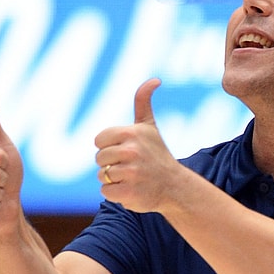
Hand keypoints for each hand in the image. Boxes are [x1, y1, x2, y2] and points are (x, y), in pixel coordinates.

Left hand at [94, 78, 179, 212]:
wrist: (174, 187)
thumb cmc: (157, 155)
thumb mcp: (149, 127)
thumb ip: (143, 102)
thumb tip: (155, 79)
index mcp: (132, 133)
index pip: (99, 140)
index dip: (109, 147)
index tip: (127, 151)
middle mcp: (132, 151)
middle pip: (99, 158)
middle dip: (111, 164)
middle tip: (132, 166)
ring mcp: (131, 173)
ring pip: (102, 175)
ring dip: (114, 180)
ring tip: (133, 178)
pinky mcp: (128, 193)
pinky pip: (106, 191)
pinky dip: (116, 194)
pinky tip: (132, 190)